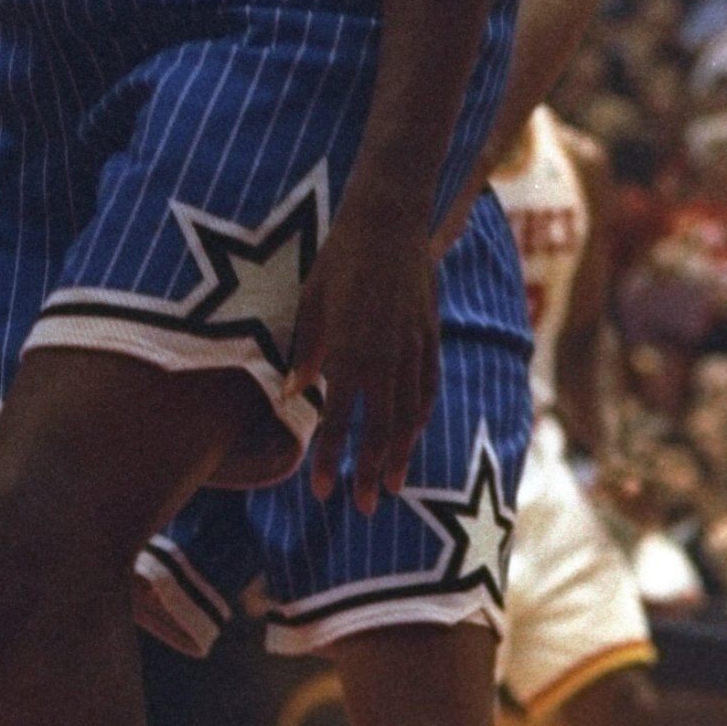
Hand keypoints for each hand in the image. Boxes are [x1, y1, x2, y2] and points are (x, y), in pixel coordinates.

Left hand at [285, 195, 440, 512]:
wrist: (389, 218)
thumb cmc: (339, 255)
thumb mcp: (311, 300)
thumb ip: (308, 352)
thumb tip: (294, 396)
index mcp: (350, 353)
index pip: (338, 422)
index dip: (329, 459)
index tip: (321, 491)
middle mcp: (385, 360)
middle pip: (380, 431)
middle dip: (371, 472)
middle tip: (365, 507)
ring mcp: (413, 350)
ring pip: (409, 417)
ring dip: (400, 454)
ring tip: (394, 485)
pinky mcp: (431, 336)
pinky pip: (429, 389)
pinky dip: (421, 417)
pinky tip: (414, 434)